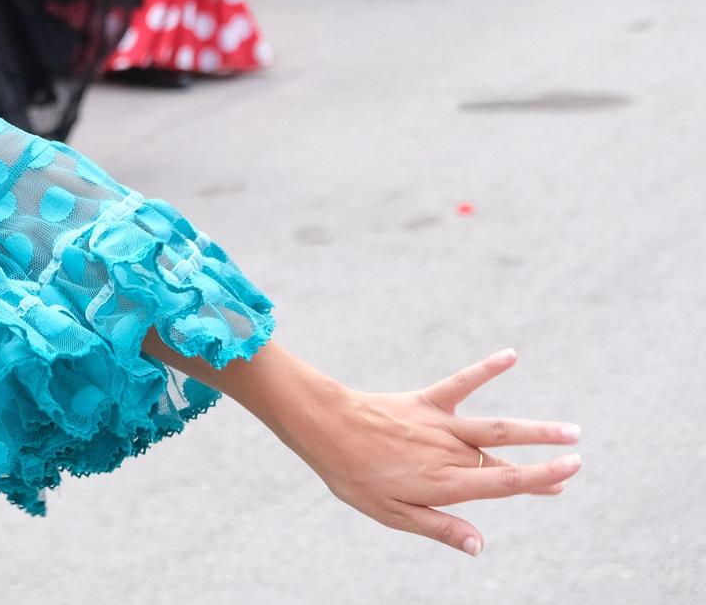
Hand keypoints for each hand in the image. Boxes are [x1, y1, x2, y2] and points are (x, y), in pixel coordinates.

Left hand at [286, 349, 580, 554]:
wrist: (323, 428)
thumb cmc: (355, 476)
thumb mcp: (393, 513)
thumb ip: (440, 527)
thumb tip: (480, 546)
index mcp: (446, 483)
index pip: (504, 484)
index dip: (540, 481)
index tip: (568, 476)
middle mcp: (450, 453)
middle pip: (507, 458)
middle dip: (544, 461)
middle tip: (578, 460)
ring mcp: (440, 425)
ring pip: (496, 427)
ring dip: (534, 428)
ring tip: (569, 428)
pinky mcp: (425, 401)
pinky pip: (461, 383)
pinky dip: (486, 368)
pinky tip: (511, 355)